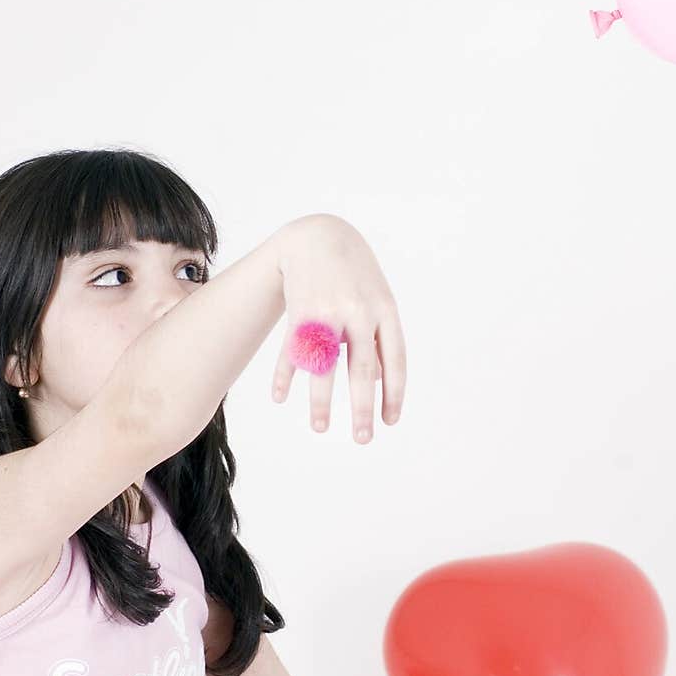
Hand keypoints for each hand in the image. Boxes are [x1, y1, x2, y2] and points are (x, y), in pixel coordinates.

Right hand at [271, 214, 405, 444]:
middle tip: (363, 439)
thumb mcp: (378, 299)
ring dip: (322, 401)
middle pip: (363, 369)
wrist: (319, 236)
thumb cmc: (355, 276)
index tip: (388, 422)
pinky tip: (280, 398)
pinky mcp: (300, 310)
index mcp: (385, 311)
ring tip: (321, 429)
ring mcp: (328, 311)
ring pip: (325, 365)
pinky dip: (285, 375)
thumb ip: (380, 338)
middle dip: (363, 408)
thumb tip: (380, 382)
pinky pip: (292, 350)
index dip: (393, 394)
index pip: (395, 361)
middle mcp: (359, 312)